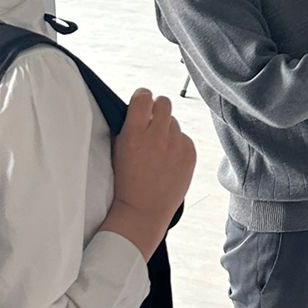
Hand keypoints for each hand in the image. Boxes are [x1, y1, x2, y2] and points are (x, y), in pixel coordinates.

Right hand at [102, 89, 195, 260]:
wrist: (143, 210)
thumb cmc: (127, 182)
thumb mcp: (118, 149)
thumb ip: (129, 126)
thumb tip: (139, 109)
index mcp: (134, 133)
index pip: (143, 97)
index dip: (142, 98)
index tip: (141, 103)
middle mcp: (157, 136)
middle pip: (163, 102)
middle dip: (157, 109)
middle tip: (152, 122)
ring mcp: (176, 145)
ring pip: (174, 122)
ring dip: (167, 129)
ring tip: (159, 149)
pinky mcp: (190, 153)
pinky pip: (184, 138)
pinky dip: (177, 144)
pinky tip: (169, 160)